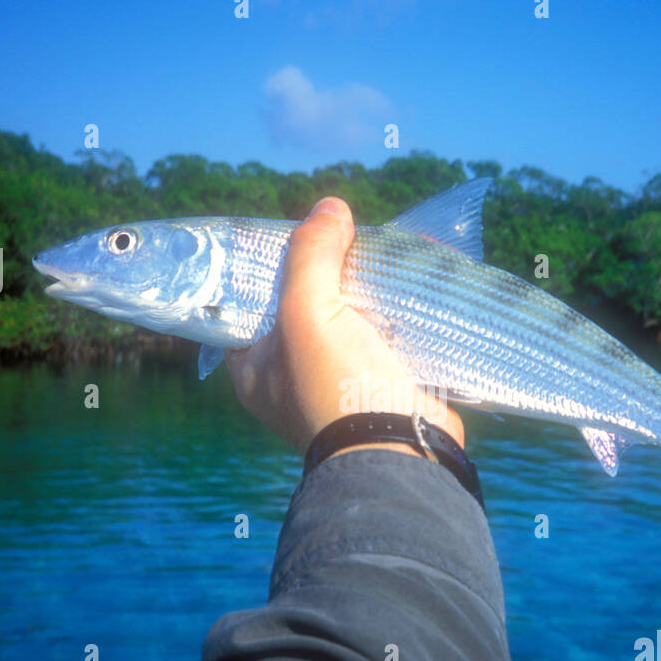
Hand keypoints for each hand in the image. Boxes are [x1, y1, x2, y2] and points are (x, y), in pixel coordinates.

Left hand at [226, 196, 463, 458]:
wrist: (401, 453)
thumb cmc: (336, 387)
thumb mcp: (306, 312)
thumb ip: (310, 256)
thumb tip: (330, 208)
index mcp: (255, 366)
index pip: (248, 302)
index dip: (268, 265)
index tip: (296, 234)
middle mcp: (292, 375)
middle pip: (303, 304)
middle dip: (328, 269)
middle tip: (346, 233)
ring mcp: (339, 380)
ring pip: (348, 316)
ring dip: (368, 284)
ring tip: (385, 247)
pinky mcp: (382, 382)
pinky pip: (385, 333)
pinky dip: (398, 307)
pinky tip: (411, 277)